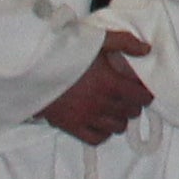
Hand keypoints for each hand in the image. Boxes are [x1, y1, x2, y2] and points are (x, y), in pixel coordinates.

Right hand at [34, 31, 155, 143]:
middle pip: (131, 112)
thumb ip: (124, 42)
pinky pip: (97, 139)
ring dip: (121, 118)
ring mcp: (86, 117)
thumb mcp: (97, 39)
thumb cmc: (65, 52)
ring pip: (117, 127)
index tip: (145, 90)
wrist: (31, 69)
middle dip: (135, 104)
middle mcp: (101, 103)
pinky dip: (104, 133)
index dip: (147, 93)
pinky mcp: (71, 127)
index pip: (141, 95)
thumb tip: (147, 50)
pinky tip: (102, 123)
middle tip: (130, 98)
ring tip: (117, 109)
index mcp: (110, 82)